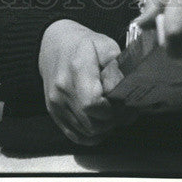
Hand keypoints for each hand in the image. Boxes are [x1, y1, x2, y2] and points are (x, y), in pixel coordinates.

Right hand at [38, 19, 133, 145]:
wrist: (54, 45)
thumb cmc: (83, 44)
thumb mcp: (105, 46)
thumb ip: (116, 69)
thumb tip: (124, 92)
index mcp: (77, 69)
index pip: (94, 103)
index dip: (113, 109)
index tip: (125, 103)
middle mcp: (63, 90)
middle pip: (92, 123)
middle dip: (114, 120)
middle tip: (127, 110)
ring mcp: (56, 104)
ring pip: (86, 133)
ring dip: (105, 128)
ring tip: (116, 114)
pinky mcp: (54, 113)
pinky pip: (76, 136)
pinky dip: (92, 135)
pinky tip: (102, 122)